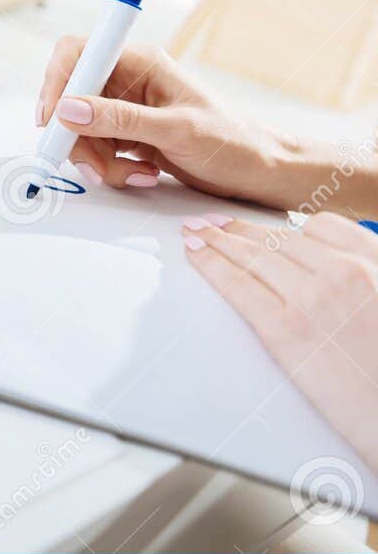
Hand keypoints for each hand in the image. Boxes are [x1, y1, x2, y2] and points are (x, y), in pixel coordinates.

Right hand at [36, 38, 304, 204]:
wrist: (261, 172)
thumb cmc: (233, 143)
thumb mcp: (175, 130)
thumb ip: (119, 119)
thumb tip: (67, 110)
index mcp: (140, 62)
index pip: (76, 54)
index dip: (56, 83)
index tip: (53, 120)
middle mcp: (128, 80)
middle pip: (71, 99)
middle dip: (77, 137)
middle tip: (96, 166)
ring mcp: (127, 108)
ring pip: (80, 129)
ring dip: (96, 159)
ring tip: (132, 175)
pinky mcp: (129, 133)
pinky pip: (97, 148)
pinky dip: (110, 167)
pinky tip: (141, 174)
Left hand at [183, 213, 377, 471]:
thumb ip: (365, 281)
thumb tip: (329, 269)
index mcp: (375, 262)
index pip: (320, 227)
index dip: (282, 226)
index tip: (261, 225)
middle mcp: (345, 271)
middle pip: (279, 240)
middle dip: (240, 229)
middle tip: (213, 223)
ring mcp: (312, 298)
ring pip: (253, 256)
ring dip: (216, 239)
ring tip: (195, 232)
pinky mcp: (285, 330)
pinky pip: (237, 285)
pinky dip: (209, 263)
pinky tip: (194, 253)